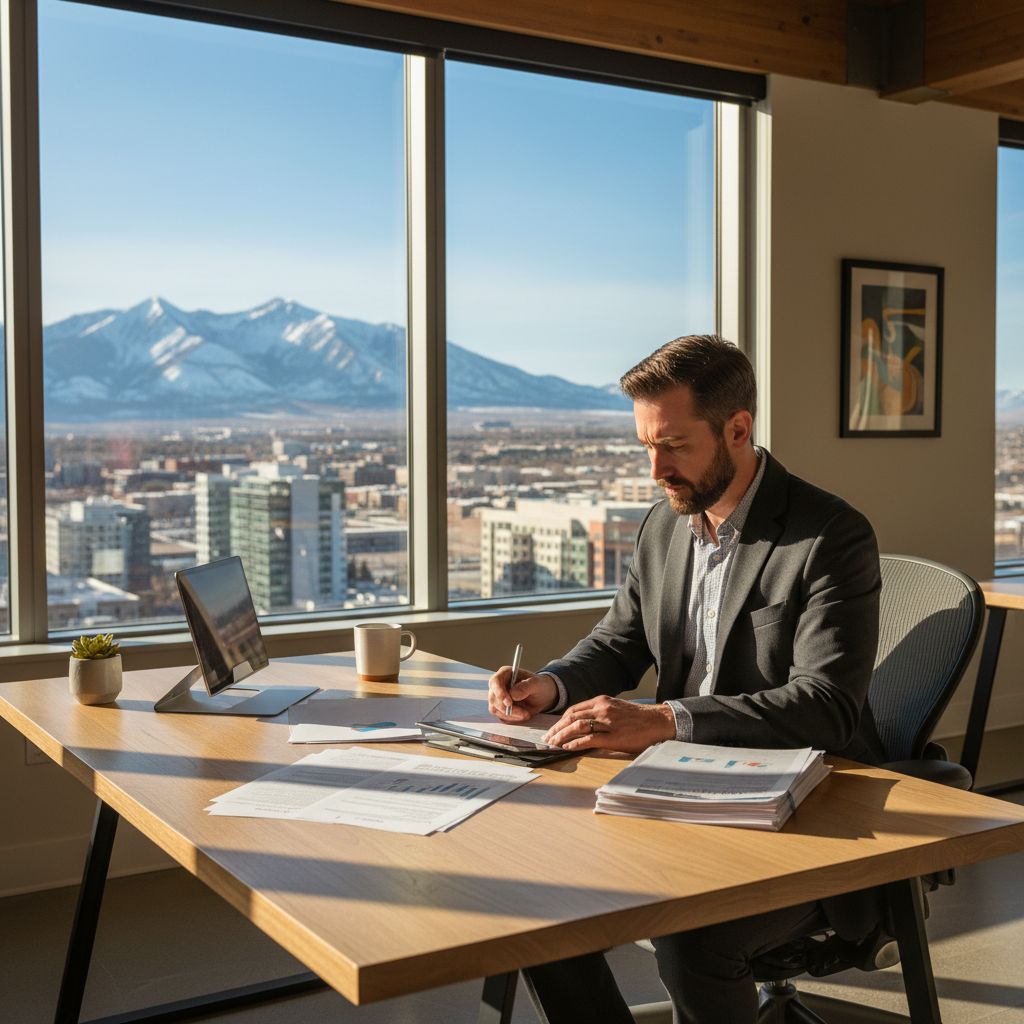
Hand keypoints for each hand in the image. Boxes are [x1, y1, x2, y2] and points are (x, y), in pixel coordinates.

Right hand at [487, 667, 556, 721]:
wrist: (542, 696)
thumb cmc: (539, 686)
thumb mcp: (536, 684)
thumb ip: (525, 687)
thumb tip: (513, 694)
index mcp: (505, 673)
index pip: (495, 682)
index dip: (499, 692)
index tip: (508, 702)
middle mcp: (498, 685)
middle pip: (493, 698)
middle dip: (507, 708)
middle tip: (523, 712)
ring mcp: (497, 697)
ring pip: (495, 709)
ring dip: (511, 715)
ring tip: (526, 714)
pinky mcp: (500, 708)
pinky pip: (500, 716)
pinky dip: (511, 718)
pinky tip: (522, 715)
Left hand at [543, 696, 675, 753]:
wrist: (659, 721)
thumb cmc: (638, 718)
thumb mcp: (616, 708)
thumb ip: (600, 713)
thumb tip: (583, 723)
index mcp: (602, 701)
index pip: (574, 709)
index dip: (561, 720)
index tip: (553, 729)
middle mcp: (602, 709)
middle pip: (572, 717)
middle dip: (557, 728)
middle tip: (547, 738)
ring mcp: (608, 722)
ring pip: (578, 727)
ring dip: (562, 736)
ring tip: (553, 744)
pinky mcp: (614, 737)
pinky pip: (590, 740)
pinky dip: (575, 743)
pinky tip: (567, 748)